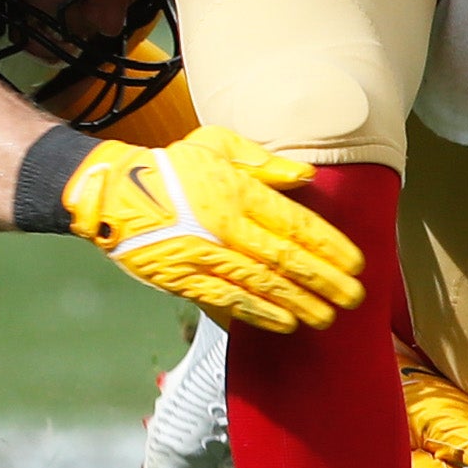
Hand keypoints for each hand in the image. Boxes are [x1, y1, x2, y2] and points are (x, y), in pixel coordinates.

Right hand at [57, 124, 363, 332]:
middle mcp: (225, 227)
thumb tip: (305, 177)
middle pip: (286, 260)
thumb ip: (262, 161)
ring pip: (262, 285)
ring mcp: (204, 257)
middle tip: (353, 298)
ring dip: (299, 303)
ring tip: (326, 317)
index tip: (355, 262)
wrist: (112, 194)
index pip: (294, 224)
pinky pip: (228, 300)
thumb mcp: (215, 144)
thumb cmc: (169, 167)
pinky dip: (258, 313)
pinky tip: (284, 323)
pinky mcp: (185, 279)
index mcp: (236, 192)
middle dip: (324, 281)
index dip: (329, 247)